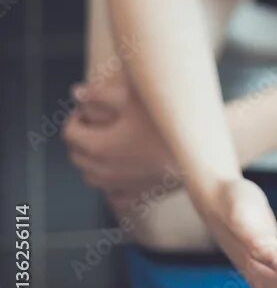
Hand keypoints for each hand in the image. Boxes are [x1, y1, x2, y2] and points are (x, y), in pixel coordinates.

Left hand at [62, 79, 180, 197]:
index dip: (75, 118)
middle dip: (80, 139)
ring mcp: (120, 186)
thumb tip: (76, 91)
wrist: (196, 154)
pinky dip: (111, 185)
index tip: (86, 110)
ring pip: (91, 177)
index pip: (70, 133)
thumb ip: (100, 94)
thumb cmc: (163, 123)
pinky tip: (121, 173)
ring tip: (105, 146)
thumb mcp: (131, 99)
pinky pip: (114, 196)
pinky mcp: (138, 195)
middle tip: (94, 124)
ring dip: (91, 162)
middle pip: (77, 156)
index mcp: (97, 146)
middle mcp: (103, 171)